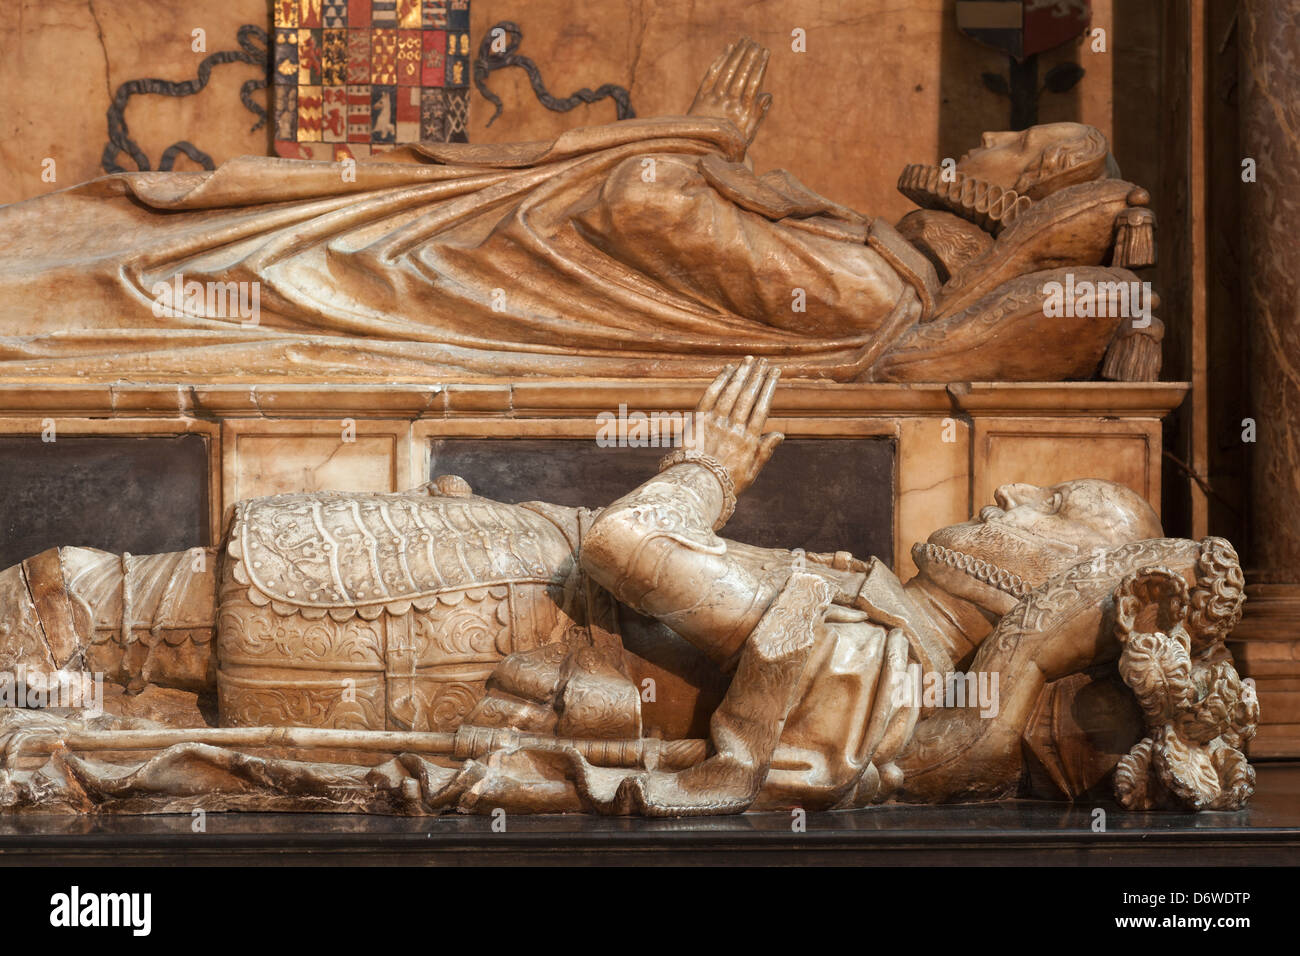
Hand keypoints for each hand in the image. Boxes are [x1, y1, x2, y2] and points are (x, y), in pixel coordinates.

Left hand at [687, 37, 772, 144]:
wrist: (702, 155)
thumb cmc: (730, 145)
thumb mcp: (748, 135)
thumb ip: (758, 114)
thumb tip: (768, 94)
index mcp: (742, 114)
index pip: (753, 85)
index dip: (760, 67)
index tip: (765, 52)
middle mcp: (727, 105)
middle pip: (740, 76)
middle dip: (749, 57)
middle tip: (756, 42)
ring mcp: (713, 101)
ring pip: (727, 73)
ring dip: (736, 55)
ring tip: (745, 40)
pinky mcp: (700, 99)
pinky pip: (711, 76)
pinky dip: (719, 62)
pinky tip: (727, 49)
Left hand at [691, 357, 782, 495]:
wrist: (695, 488)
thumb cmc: (725, 484)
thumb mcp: (751, 473)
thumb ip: (764, 452)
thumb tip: (780, 433)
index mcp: (748, 441)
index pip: (762, 407)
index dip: (769, 387)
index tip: (775, 372)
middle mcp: (733, 429)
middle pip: (748, 396)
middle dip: (757, 376)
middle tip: (765, 361)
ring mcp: (714, 423)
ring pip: (730, 393)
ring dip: (741, 374)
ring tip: (750, 360)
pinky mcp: (697, 421)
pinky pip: (710, 396)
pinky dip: (719, 381)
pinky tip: (727, 369)